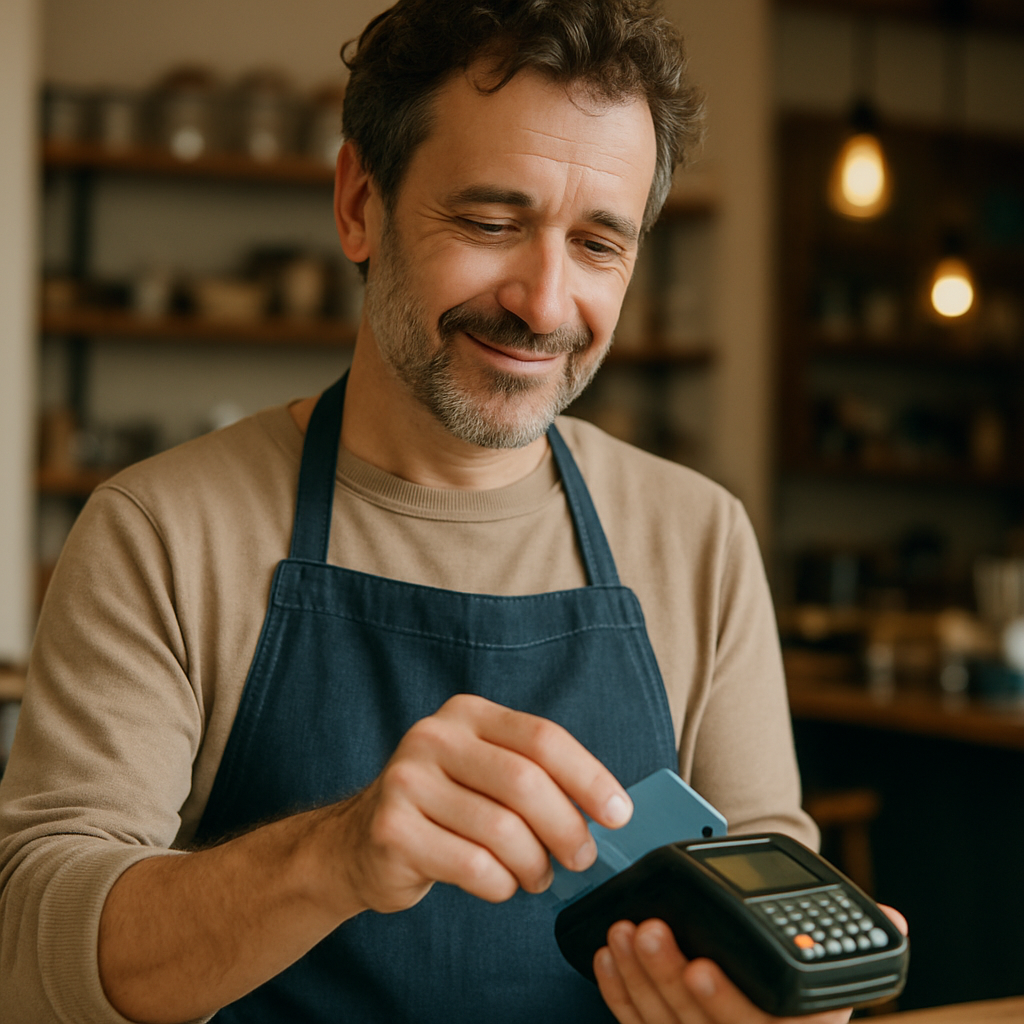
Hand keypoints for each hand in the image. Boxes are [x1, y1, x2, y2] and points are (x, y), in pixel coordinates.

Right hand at [329, 693, 632, 914]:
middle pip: (525, 783)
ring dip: (534, 865)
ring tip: (536, 876)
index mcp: (467, 713)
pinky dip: (500, 884)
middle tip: (583, 858)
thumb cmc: (446, 809)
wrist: (360, 843)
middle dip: (567, 828)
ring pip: (502, 831)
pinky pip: (473, 866)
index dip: (588, 777)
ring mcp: (407, 781)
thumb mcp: (486, 772)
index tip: (619, 814)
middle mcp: (433, 737)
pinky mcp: (392, 830)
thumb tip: (610, 810)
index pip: (542, 738)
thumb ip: (537, 776)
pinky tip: (499, 883)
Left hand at [595, 905, 908, 1023]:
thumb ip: (846, 947)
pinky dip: (619, 995)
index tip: (700, 968)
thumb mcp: (835, 978)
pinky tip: (607, 958)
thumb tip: (891, 918)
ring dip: (637, 978)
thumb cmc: (801, 996)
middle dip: (667, 977)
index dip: (727, 1001)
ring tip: (623, 931)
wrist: (779, 1021)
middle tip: (647, 930)